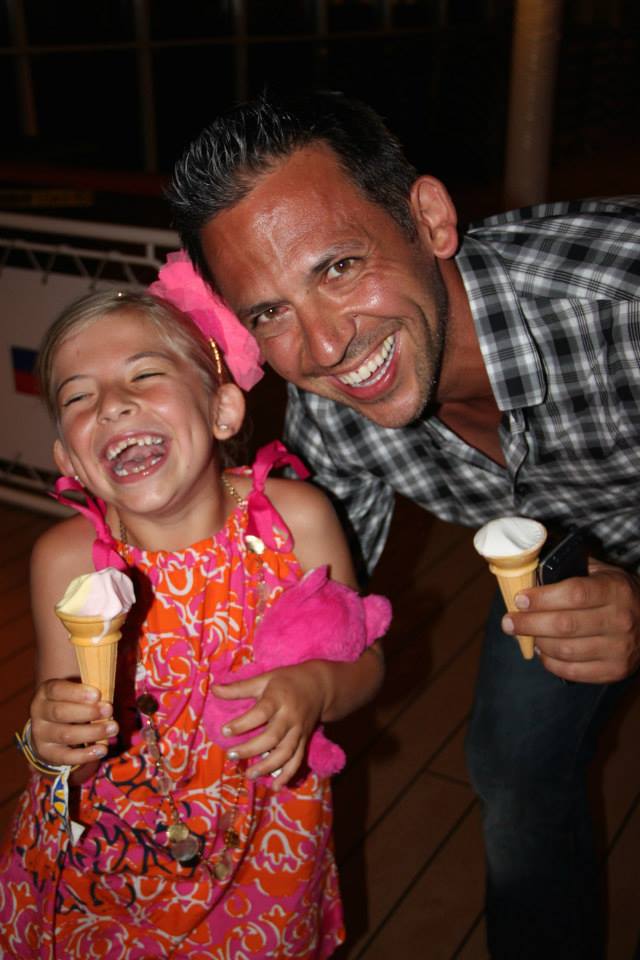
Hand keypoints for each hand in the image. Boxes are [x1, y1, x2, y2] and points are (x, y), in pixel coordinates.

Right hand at [30, 679, 117, 767]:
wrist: (51, 724)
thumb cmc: (71, 700)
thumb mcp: (75, 689)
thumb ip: (88, 689)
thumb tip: (106, 692)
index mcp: (45, 692)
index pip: (56, 690)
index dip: (77, 693)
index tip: (98, 695)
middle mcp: (39, 712)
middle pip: (60, 713)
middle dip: (87, 712)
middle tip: (109, 710)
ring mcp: (41, 734)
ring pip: (65, 735)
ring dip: (92, 733)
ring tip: (113, 728)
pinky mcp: (47, 753)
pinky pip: (65, 757)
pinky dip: (85, 755)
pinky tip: (102, 750)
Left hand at [212, 661, 328, 788]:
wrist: (320, 686)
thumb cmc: (287, 681)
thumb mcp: (264, 678)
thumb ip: (240, 687)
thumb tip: (214, 690)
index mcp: (278, 698)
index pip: (260, 712)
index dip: (242, 723)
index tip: (224, 731)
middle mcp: (290, 717)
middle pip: (272, 737)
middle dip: (251, 749)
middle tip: (231, 755)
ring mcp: (298, 731)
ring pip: (285, 752)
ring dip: (268, 766)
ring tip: (249, 775)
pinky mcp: (304, 741)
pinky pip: (297, 760)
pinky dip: (288, 775)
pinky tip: (276, 787)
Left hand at [502, 560, 639, 682]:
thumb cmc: (616, 594)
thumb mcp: (602, 573)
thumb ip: (571, 569)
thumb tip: (528, 568)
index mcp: (615, 590)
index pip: (574, 593)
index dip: (542, 598)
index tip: (520, 600)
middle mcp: (620, 620)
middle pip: (565, 625)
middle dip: (529, 624)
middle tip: (508, 622)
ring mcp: (619, 649)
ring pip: (566, 650)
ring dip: (538, 643)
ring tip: (524, 635)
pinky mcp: (615, 671)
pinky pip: (574, 672)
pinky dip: (551, 663)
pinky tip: (543, 651)